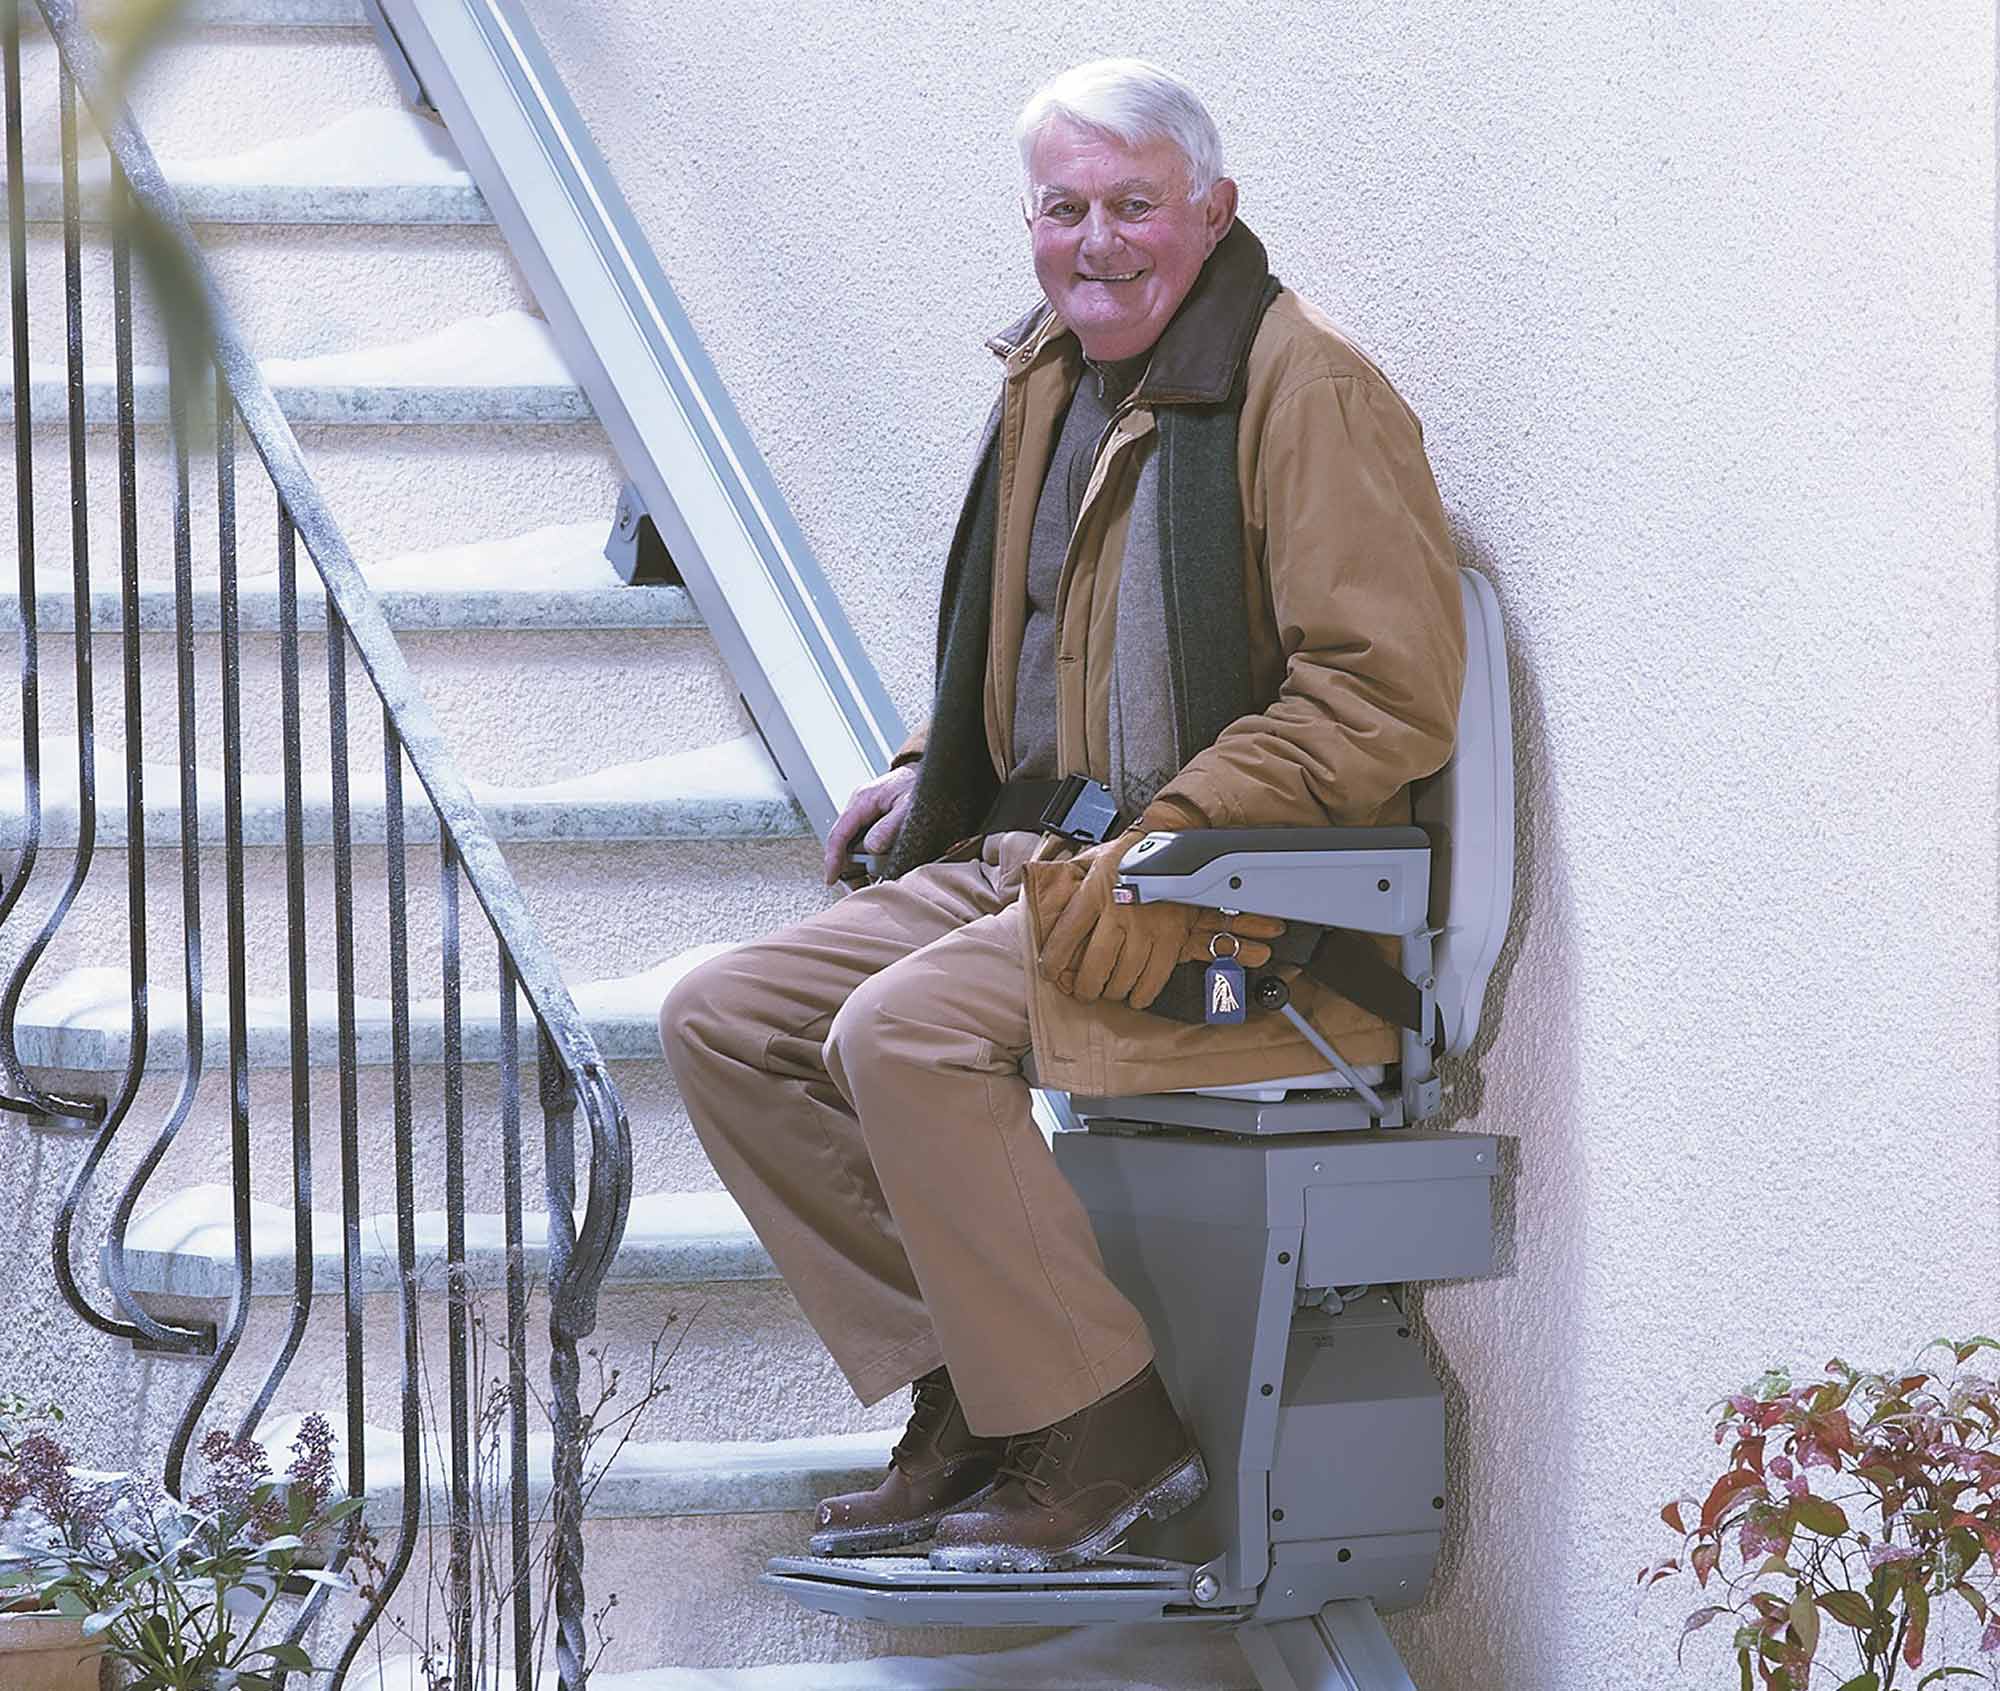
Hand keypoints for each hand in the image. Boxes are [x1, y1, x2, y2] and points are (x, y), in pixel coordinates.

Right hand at [823, 762, 920, 884]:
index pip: (839, 833)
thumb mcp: (908, 805)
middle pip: (843, 844)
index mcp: (862, 801)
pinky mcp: (874, 822)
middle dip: (847, 868)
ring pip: (853, 847)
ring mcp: (865, 816)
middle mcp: (859, 808)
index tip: (831, 879)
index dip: (833, 859)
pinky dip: (869, 860)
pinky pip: (865, 844)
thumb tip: (871, 848)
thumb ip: (890, 827)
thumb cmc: (919, 785)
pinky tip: (879, 871)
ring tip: (869, 883)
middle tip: (859, 888)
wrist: (928, 772)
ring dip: (859, 866)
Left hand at [1037, 828, 1284, 1009]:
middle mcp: (1119, 913)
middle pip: (1095, 966)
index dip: (1053, 961)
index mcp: (1095, 892)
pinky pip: (1154, 978)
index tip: (1049, 972)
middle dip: (1085, 988)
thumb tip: (1046, 890)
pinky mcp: (1171, 938)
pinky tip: (1134, 996)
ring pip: (1123, 977)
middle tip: (1083, 992)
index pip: (1066, 935)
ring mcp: (1148, 928)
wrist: (1178, 848)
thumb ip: (1072, 878)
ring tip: (1108, 992)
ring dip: (1112, 992)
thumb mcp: (1095, 859)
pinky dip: (1141, 994)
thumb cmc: (1132, 856)